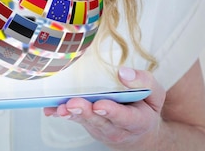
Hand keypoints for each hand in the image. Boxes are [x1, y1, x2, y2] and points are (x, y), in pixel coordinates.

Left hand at [43, 67, 165, 149]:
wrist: (138, 132)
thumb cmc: (144, 107)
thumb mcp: (153, 94)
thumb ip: (144, 82)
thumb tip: (123, 72)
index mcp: (137, 121)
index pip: (125, 118)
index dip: (112, 112)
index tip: (100, 105)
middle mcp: (117, 128)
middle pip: (100, 121)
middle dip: (86, 112)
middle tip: (74, 104)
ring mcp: (100, 128)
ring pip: (84, 122)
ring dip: (71, 114)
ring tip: (61, 107)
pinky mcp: (87, 124)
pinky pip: (73, 119)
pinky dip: (60, 114)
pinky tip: (50, 110)